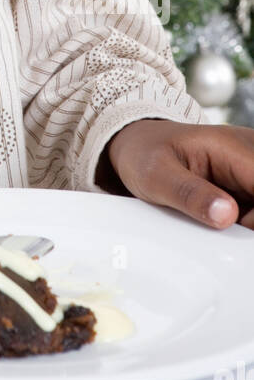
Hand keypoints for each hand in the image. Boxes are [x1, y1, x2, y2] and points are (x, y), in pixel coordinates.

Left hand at [100, 118, 253, 228]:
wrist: (138, 145)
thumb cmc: (145, 153)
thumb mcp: (156, 174)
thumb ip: (189, 194)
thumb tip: (226, 215)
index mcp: (234, 148)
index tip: (239, 229)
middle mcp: (251, 157)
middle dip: (249, 224)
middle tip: (226, 233)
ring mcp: (251, 174)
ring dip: (246, 229)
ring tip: (217, 229)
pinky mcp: (249, 190)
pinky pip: (253, 215)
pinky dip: (243, 230)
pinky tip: (225, 231)